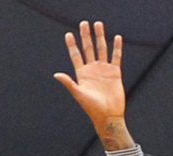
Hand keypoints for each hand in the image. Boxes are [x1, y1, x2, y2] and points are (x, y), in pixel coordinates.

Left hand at [53, 21, 133, 149]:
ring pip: (101, 49)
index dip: (72, 45)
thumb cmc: (93, 108)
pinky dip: (117, 47)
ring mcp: (104, 70)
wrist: (109, 116)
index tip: (68, 34)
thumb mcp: (79, 94)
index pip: (76, 56)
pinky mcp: (115, 73)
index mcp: (82, 74)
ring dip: (100, 37)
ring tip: (98, 24)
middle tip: (83, 23)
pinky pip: (116, 56)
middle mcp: (92, 70)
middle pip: (88, 48)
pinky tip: (116, 38)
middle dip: (86, 36)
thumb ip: (69, 83)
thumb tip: (56, 74)